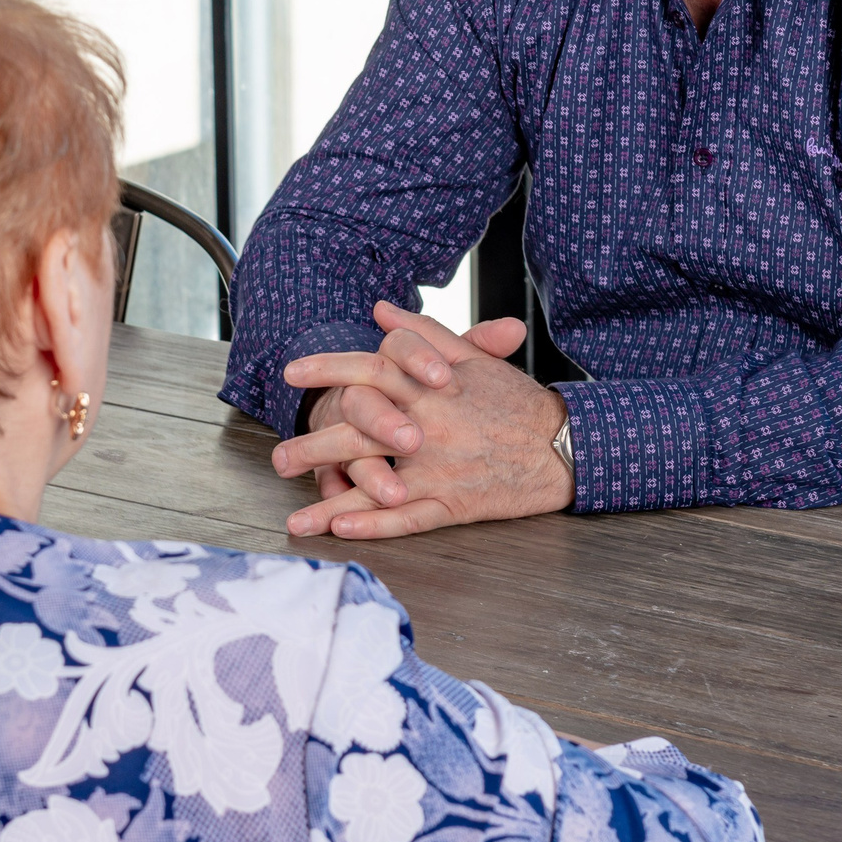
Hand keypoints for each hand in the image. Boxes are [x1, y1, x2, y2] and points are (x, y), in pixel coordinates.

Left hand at [275, 301, 573, 540]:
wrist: (563, 446)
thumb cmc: (516, 403)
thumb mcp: (473, 360)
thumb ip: (424, 335)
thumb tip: (381, 311)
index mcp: (433, 387)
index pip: (370, 370)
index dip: (328, 369)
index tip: (290, 371)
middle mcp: (430, 426)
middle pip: (359, 432)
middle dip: (312, 447)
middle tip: (278, 459)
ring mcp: (440, 468)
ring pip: (375, 485)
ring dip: (331, 502)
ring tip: (296, 519)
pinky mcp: (454, 503)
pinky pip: (407, 517)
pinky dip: (373, 525)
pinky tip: (342, 529)